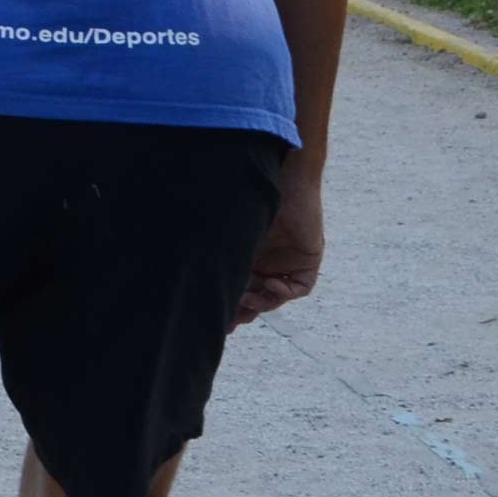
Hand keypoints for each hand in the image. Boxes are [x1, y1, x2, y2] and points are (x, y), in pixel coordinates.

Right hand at [232, 165, 323, 325]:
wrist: (280, 175)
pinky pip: (299, 287)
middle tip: (231, 321)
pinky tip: (272, 284)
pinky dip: (285, 291)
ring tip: (249, 300)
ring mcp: (287, 262)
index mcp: (244, 256)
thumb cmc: (244, 196)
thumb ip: (218, 257)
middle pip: (255, 296)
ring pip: (275, 295)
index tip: (216, 319)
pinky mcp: (308, 260)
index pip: (237, 287)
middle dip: (243, 310)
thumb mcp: (229, 235)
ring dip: (263, 302)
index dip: (228, 305)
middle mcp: (265, 260)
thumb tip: (189, 283)